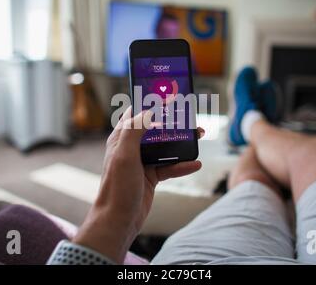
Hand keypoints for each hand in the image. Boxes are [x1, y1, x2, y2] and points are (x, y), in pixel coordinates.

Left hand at [73, 107, 203, 262]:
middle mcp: (131, 148)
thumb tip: (149, 111)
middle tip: (189, 116)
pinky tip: (196, 164)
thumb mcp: (124, 155)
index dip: (149, 103)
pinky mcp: (151, 176)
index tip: (167, 96)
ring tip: (199, 136)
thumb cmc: (117, 187)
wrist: (119, 220)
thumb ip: (134, 130)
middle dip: (172, 123)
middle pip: (155, 129)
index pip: (135, 113)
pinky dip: (182, 165)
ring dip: (181, 143)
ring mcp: (142, 162)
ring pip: (165, 147)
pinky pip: (169, 167)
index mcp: (121, 138)